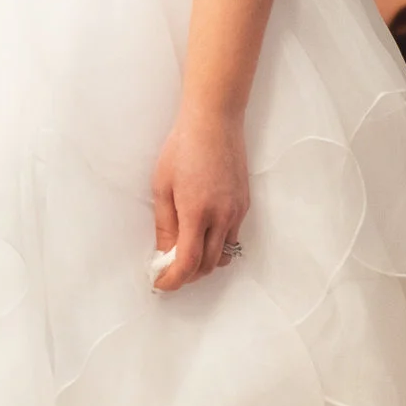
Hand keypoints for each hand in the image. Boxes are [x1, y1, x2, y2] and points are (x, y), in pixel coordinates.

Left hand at [150, 109, 248, 292]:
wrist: (214, 122)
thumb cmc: (183, 147)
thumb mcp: (163, 186)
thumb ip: (165, 225)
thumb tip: (164, 254)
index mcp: (197, 212)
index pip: (189, 262)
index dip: (174, 279)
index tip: (161, 284)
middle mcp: (222, 216)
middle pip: (209, 265)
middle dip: (188, 276)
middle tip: (168, 272)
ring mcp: (237, 211)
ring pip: (223, 253)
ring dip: (204, 263)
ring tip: (184, 255)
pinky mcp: (244, 204)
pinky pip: (232, 236)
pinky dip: (216, 245)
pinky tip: (201, 234)